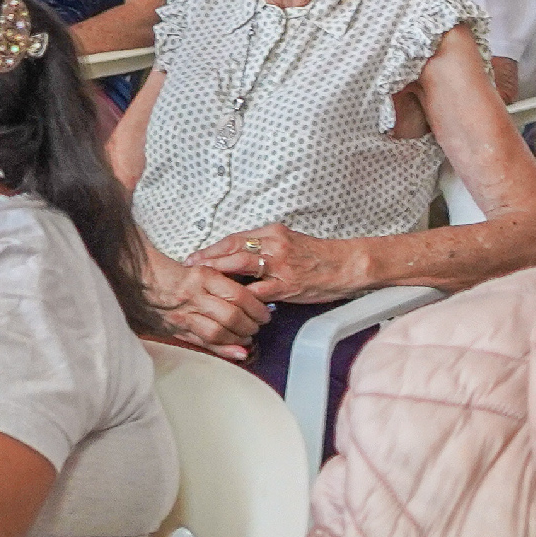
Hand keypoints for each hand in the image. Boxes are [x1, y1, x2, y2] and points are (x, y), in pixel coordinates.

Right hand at [148, 259, 271, 354]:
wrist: (138, 277)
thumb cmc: (170, 271)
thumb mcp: (199, 268)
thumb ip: (220, 279)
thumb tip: (248, 294)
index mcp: (203, 276)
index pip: (238, 294)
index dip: (256, 307)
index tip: (265, 312)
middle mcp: (194, 296)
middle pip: (231, 316)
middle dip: (250, 324)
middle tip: (259, 326)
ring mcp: (184, 314)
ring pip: (218, 331)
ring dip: (238, 338)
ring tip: (248, 337)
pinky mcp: (176, 328)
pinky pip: (202, 342)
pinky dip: (223, 349)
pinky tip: (238, 353)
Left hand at [191, 224, 364, 304]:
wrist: (347, 265)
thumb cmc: (319, 256)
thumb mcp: (291, 242)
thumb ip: (267, 248)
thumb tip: (241, 256)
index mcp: (273, 233)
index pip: (235, 239)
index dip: (213, 248)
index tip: (196, 256)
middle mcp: (274, 245)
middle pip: (232, 250)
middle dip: (208, 260)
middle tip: (189, 268)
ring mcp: (280, 265)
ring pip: (241, 267)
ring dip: (219, 275)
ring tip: (202, 283)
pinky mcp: (287, 285)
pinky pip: (258, 292)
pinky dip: (242, 297)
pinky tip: (229, 303)